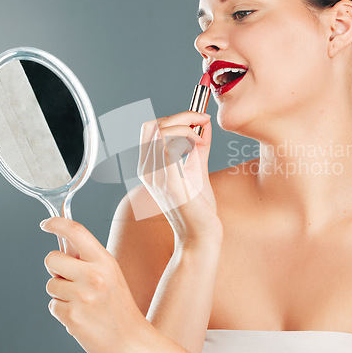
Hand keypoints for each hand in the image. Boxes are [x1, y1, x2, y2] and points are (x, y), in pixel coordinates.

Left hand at [40, 217, 148, 352]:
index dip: (57, 223)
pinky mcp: (72, 317)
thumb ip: (88, 259)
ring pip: (51, 284)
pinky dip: (62, 311)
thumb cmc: (119, 306)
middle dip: (55, 268)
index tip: (45, 224)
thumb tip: (63, 245)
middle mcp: (94, 276)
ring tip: (82, 301)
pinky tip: (81, 315)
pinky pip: (52, 305)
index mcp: (105, 261)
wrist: (130, 340)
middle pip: (52, 258)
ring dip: (60, 292)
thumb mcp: (111, 274)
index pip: (76, 232)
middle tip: (70, 278)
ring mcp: (82, 297)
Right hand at [138, 111, 222, 246]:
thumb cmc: (198, 209)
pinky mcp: (169, 183)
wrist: (200, 236)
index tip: (199, 120)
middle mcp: (147, 170)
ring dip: (186, 125)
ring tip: (201, 139)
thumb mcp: (197, 170)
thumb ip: (198, 147)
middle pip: (152, 125)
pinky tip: (198, 146)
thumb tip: (203, 125)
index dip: (175, 117)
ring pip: (161, 131)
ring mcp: (156, 177)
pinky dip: (187, 137)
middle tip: (202, 122)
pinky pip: (169, 147)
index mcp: (150, 167)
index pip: (151, 128)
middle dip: (180, 116)